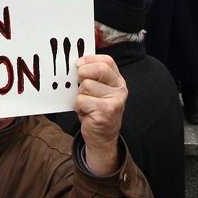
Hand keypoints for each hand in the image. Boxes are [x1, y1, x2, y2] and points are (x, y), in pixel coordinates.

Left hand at [74, 54, 127, 174]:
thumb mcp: (97, 90)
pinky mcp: (106, 111)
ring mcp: (115, 100)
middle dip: (83, 73)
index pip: (107, 61)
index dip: (90, 59)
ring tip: (85, 104)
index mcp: (117, 80)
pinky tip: (85, 112)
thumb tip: (78, 63)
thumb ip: (92, 76)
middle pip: (99, 69)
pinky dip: (78, 106)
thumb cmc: (96, 111)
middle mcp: (119, 89)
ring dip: (80, 95)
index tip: (79, 63)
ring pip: (86, 85)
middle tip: (79, 81)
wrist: (102, 137)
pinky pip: (81, 100)